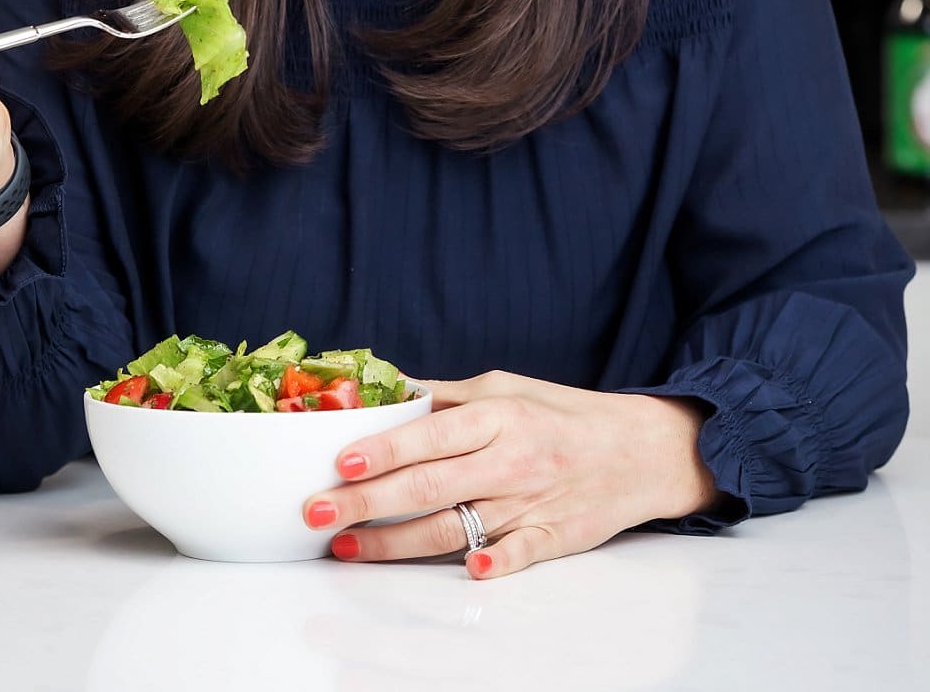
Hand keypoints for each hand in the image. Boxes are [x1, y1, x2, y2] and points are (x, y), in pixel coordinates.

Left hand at [303, 371, 719, 578]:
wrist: (639, 450)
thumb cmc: (562, 414)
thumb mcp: (506, 388)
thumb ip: (447, 395)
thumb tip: (389, 387)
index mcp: (499, 416)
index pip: (431, 433)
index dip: (384, 448)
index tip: (340, 460)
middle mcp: (511, 461)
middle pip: (429, 486)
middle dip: (367, 502)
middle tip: (317, 512)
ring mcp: (530, 504)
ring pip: (453, 529)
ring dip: (395, 543)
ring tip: (346, 547)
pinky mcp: (552, 540)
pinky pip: (518, 555)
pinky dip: (495, 562)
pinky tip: (467, 570)